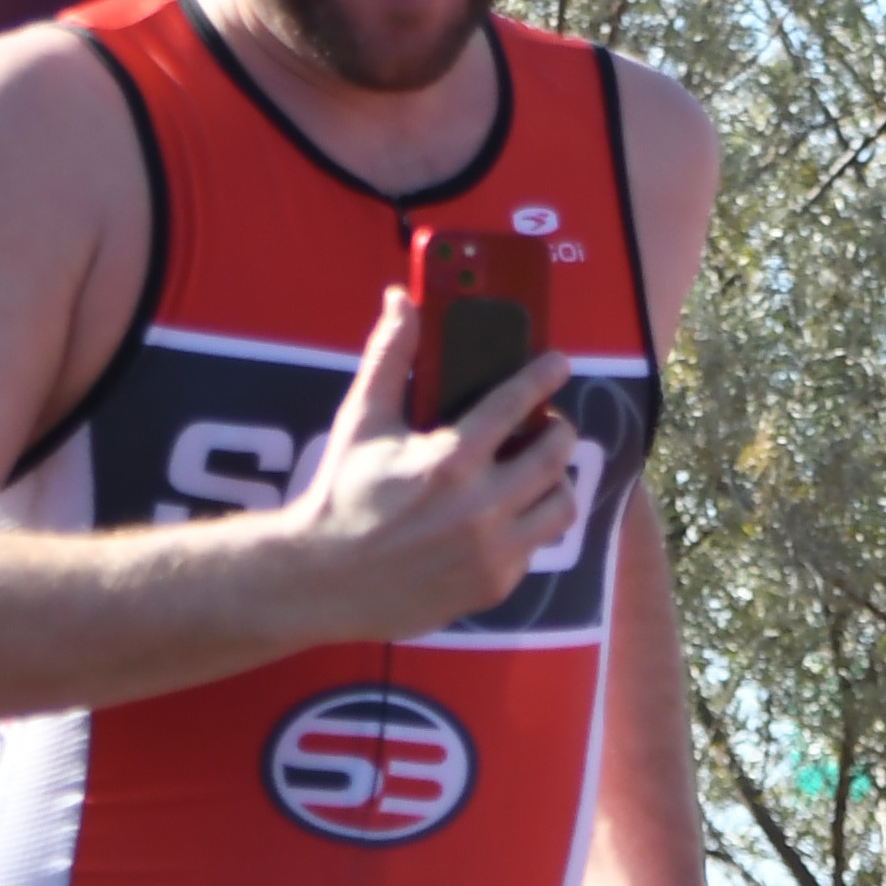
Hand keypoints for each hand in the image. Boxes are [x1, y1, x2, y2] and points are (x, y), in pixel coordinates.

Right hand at [277, 296, 583, 640]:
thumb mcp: (362, 422)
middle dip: (558, 429)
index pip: (516, 405)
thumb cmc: (342, 496)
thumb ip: (388, 357)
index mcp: (450, 461)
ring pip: (560, 505)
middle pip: (554, 455)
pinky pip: (535, 545)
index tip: (559, 362)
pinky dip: (527, 525)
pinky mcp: (494, 585)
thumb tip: (400, 299)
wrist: (324, 580)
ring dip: (556, 481)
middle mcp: (480, 508)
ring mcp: (492, 551)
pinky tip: (505, 514)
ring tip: (536, 472)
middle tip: (548, 423)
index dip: (543, 376)